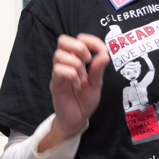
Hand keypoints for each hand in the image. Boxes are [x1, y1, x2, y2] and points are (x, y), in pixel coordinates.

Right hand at [39, 34, 108, 152]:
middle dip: (78, 47)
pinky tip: (76, 83)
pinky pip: (58, 70)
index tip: (101, 50)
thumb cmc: (85, 101)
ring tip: (81, 76)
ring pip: (59, 54)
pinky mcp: (55, 84)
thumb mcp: (96, 84)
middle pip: (63, 40)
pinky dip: (70, 73)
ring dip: (74, 63)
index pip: (79, 39)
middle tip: (87, 60)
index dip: (91, 40)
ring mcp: (59, 73)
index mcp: (78, 60)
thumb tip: (104, 54)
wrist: (77, 120)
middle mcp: (66, 64)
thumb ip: (98, 69)